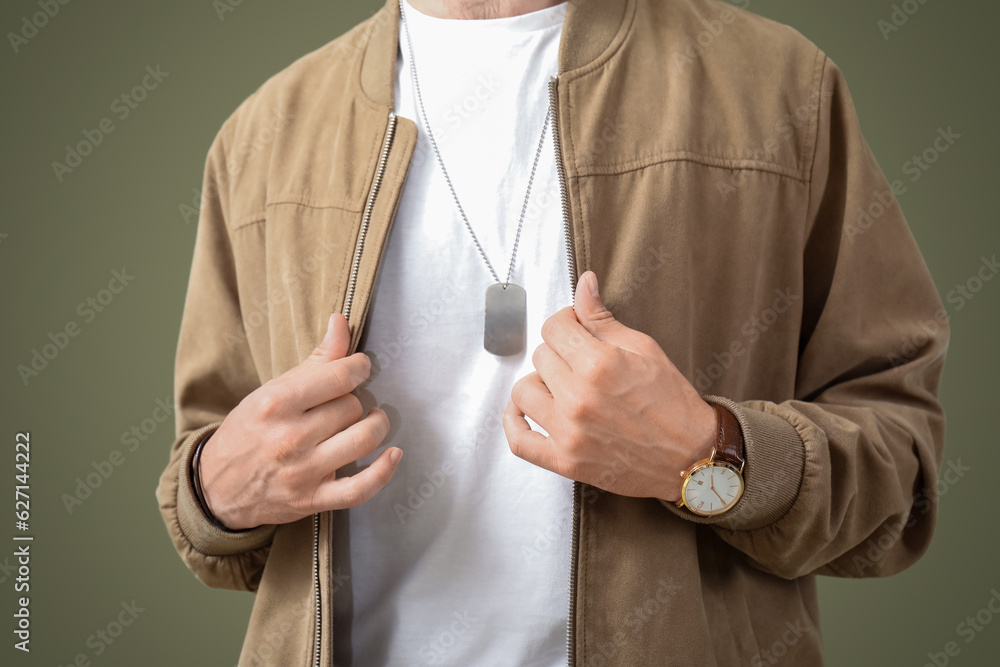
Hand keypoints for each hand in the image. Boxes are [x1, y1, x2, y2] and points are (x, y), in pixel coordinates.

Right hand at [199, 313, 400, 529]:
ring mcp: (303, 471)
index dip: (358, 368)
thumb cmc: (248, 433)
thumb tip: (340, 322)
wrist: (216, 489)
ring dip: (375, 426)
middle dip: (352, 402)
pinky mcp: (313, 499)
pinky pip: (361, 488)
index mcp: (276, 403)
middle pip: (351, 408)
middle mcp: (289, 437)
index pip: (339, 376)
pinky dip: (384, 471)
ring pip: (363, 439)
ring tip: (370, 421)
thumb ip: (314, 361)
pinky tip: (393, 454)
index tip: (359, 368)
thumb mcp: (271, 392)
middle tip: (342, 404)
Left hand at [503, 271, 716, 501]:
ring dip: (539, 382)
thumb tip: (583, 283)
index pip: (553, 327)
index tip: (576, 329)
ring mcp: (569, 433)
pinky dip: (514, 422)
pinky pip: (518, 440)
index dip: (565, 322)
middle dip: (559, 352)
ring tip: (560, 385)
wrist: (692, 458)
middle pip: (540, 356)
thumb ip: (603, 318)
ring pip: (523, 390)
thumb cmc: (673, 402)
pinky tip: (525, 409)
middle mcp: (579, 398)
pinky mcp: (564, 462)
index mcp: (599, 365)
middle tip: (580, 360)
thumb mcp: (644, 349)